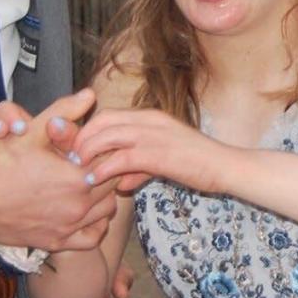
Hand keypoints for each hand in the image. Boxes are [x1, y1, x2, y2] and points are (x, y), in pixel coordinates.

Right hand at [0, 90, 119, 250]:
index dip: (105, 153)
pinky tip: (84, 213)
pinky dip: (93, 226)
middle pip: (112, 187)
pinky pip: (90, 238)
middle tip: (92, 164)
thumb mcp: (32, 131)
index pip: (111, 163)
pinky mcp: (56, 242)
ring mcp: (67, 227)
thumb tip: (89, 95)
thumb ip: (64, 112)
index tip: (95, 149)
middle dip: (105, 173)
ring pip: (105, 212)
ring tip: (88, 185)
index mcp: (77, 178)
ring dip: (101, 197)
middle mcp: (77, 206)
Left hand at [74, 108, 228, 193]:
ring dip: (88, 152)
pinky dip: (104, 168)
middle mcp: (149, 120)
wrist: (225, 167)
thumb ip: (140, 169)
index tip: (76, 148)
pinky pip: (121, 157)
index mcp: (151, 117)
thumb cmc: (198, 165)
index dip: (89, 130)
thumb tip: (121, 183)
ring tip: (77, 168)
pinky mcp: (158, 153)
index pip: (109, 114)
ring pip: (107, 135)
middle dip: (82, 138)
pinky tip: (95, 179)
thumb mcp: (165, 162)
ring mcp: (153, 135)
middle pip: (102, 120)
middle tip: (71, 158)